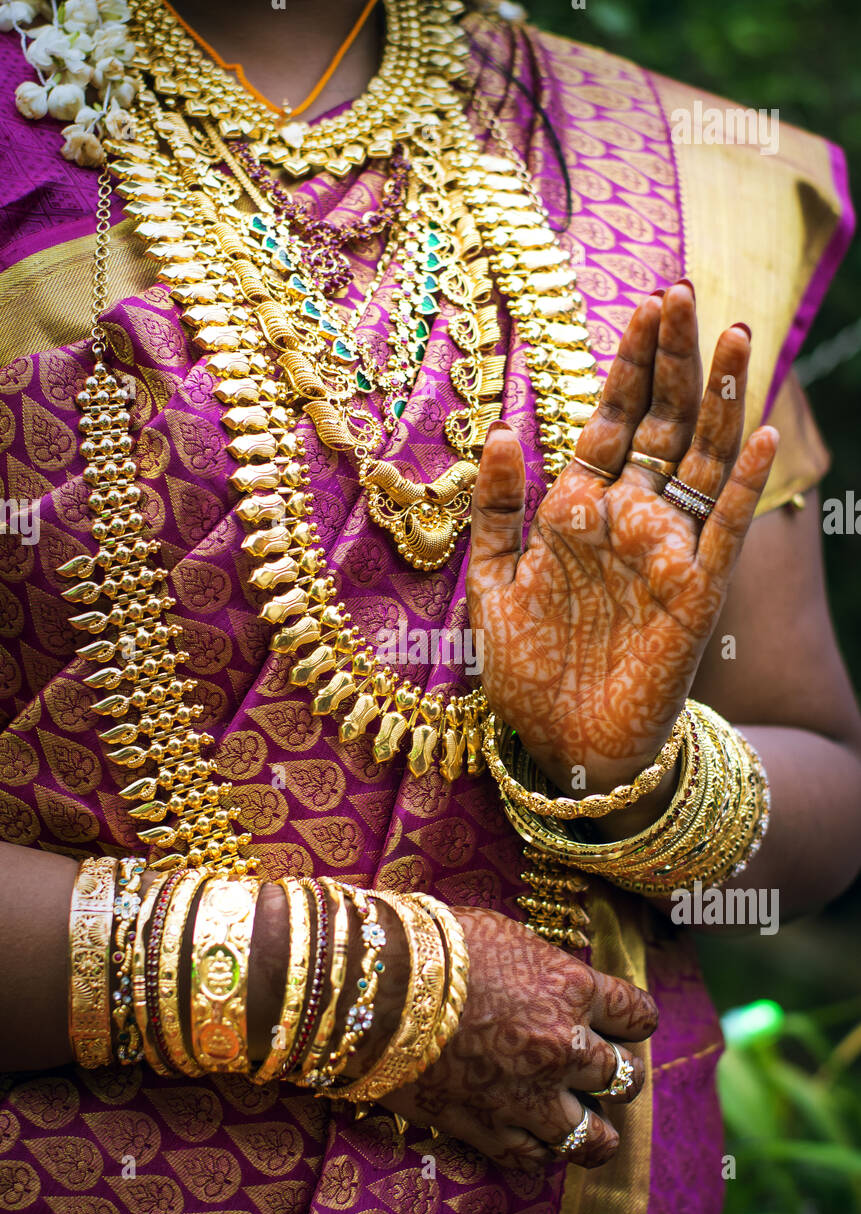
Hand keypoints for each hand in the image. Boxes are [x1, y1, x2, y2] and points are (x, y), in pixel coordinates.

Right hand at [381, 908, 657, 1168]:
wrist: (374, 986)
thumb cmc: (435, 946)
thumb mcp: (508, 938)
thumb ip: (547, 969)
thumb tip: (562, 984)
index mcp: (571, 989)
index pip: (639, 1016)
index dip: (633, 1020)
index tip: (621, 1021)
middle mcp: (562, 1048)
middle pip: (625, 1077)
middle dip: (617, 1071)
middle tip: (598, 1067)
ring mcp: (528, 1096)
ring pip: (595, 1138)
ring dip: (595, 1128)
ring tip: (585, 1120)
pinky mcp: (489, 1130)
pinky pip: (536, 1158)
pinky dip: (542, 1149)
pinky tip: (535, 1134)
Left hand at [466, 281, 778, 796]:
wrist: (563, 744)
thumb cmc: (529, 668)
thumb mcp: (491, 581)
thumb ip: (496, 508)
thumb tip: (502, 430)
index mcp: (581, 508)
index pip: (611, 420)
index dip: (627, 365)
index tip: (642, 305)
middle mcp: (630, 517)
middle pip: (661, 422)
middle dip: (673, 360)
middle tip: (682, 293)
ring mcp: (668, 549)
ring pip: (701, 459)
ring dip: (718, 399)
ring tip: (733, 334)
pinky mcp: (696, 590)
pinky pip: (726, 529)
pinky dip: (742, 484)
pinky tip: (758, 434)